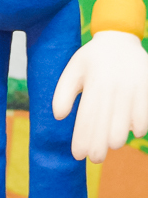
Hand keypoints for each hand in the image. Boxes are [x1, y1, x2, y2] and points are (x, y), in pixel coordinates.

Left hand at [52, 30, 147, 161]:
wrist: (119, 38)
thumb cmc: (92, 58)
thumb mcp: (73, 70)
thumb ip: (63, 93)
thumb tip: (58, 116)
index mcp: (93, 82)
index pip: (86, 116)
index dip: (82, 138)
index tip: (78, 155)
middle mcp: (114, 86)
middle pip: (105, 122)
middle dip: (99, 144)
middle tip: (94, 159)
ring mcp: (133, 87)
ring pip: (126, 120)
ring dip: (118, 137)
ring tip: (111, 147)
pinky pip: (145, 112)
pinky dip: (140, 125)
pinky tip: (133, 133)